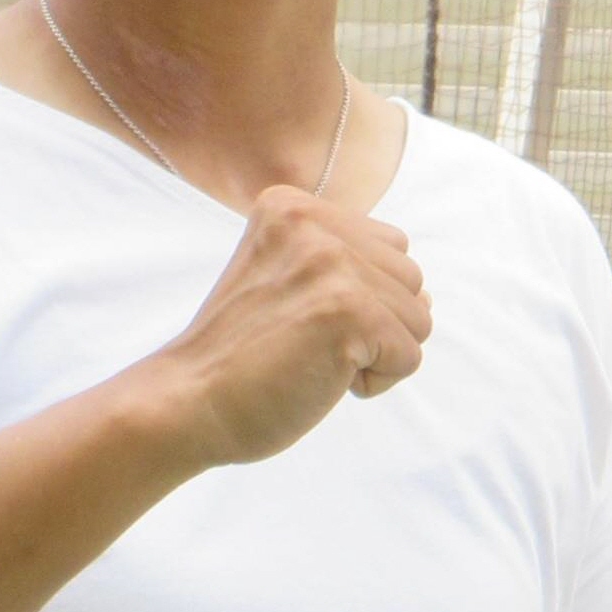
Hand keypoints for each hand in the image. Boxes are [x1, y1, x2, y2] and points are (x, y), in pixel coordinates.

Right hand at [148, 185, 431, 467]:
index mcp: (292, 207)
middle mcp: (312, 224)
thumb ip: (349, 269)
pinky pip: (409, 356)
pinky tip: (321, 379)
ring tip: (312, 359)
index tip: (295, 317)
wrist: (184, 404)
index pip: (387, 248)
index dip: (357, 298)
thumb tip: (427, 298)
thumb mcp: (285, 280)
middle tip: (304, 344)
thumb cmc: (238, 356)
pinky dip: (375, 382)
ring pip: (417, 319)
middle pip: (409, 279)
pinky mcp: (348, 312)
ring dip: (376, 354)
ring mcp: (330, 265)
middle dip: (374, 325)